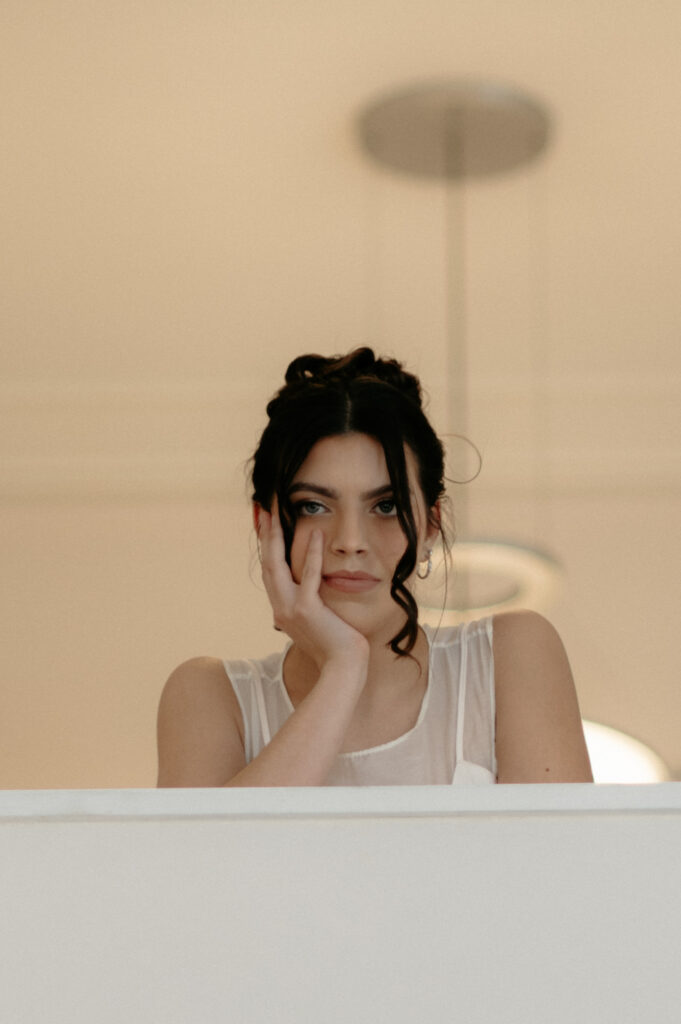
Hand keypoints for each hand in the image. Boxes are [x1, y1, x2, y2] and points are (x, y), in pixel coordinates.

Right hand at [258, 501, 368, 669]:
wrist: (342, 667)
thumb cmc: (334, 645)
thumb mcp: (315, 623)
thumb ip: (307, 606)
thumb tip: (306, 593)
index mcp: (281, 609)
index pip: (269, 571)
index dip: (266, 546)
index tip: (266, 523)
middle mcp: (280, 607)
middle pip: (267, 563)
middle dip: (265, 535)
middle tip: (264, 509)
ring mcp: (291, 609)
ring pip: (277, 566)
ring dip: (276, 538)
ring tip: (277, 514)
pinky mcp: (308, 610)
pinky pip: (308, 576)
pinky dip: (311, 554)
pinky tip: (316, 534)